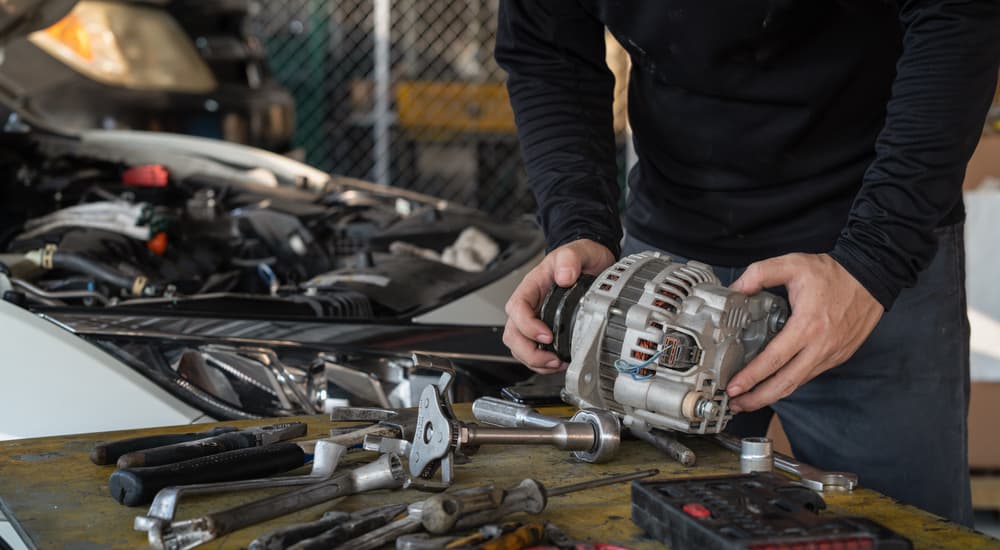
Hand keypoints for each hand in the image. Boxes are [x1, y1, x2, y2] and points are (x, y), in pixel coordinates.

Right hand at [503, 239, 615, 372]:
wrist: (590, 263)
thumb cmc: (579, 257)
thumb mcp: (576, 252)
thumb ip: (569, 260)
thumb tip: (564, 277)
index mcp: (532, 286)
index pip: (518, 308)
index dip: (528, 326)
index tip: (547, 334)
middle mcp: (530, 304)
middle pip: (513, 333)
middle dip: (528, 351)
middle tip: (550, 358)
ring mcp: (535, 318)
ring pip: (519, 345)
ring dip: (534, 360)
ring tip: (555, 363)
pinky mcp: (545, 329)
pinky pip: (533, 350)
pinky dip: (542, 362)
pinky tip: (558, 362)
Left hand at [726, 253, 883, 411]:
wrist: (872, 277)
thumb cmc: (833, 273)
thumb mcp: (793, 264)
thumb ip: (760, 274)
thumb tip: (735, 289)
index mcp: (807, 325)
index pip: (774, 359)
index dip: (752, 376)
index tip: (734, 387)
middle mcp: (821, 346)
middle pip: (786, 383)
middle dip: (759, 398)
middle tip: (737, 404)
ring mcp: (832, 354)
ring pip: (798, 383)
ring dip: (773, 394)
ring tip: (749, 398)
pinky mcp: (839, 356)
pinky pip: (810, 375)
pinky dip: (790, 382)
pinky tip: (774, 382)